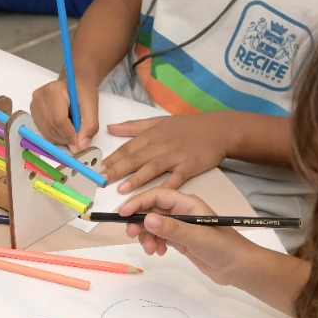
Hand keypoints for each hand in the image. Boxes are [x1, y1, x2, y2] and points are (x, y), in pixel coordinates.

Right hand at [29, 76, 98, 149]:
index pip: (58, 120)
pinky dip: (55, 137)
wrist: (75, 83)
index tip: (79, 144)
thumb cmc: (83, 91)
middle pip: (50, 128)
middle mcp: (38, 97)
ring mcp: (34, 106)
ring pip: (46, 133)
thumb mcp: (92, 105)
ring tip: (72, 130)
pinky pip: (43, 132)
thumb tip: (81, 146)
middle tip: (78, 139)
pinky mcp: (33, 114)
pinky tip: (64, 129)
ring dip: (60, 139)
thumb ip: (89, 126)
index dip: (68, 135)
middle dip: (65, 139)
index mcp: (53, 91)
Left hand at [102, 113, 231, 192]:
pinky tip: (155, 196)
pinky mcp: (189, 167)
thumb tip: (110, 128)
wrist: (218, 129)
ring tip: (122, 190)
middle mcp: (161, 145)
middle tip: (102, 180)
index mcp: (152, 134)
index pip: (128, 147)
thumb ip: (133, 126)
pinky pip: (176, 179)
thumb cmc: (187, 126)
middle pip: (136, 158)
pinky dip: (166, 187)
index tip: (99, 168)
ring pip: (152, 168)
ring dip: (137, 179)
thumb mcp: (158, 121)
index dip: (113, 158)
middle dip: (118, 170)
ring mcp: (175, 156)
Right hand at [117, 188, 261, 286]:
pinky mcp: (180, 239)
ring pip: (153, 225)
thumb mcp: (197, 237)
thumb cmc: (223, 248)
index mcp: (188, 203)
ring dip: (147, 236)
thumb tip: (146, 219)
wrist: (239, 268)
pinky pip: (159, 236)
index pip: (157, 196)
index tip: (122, 214)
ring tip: (152, 251)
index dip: (138, 202)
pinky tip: (159, 252)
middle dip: (139, 222)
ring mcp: (180, 226)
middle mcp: (182, 212)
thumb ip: (172, 228)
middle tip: (132, 235)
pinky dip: (154, 243)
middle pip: (151, 210)